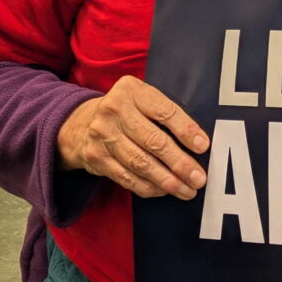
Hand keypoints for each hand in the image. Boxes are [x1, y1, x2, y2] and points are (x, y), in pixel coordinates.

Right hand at [57, 75, 209, 199]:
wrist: (79, 124)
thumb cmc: (125, 111)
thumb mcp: (142, 99)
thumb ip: (166, 112)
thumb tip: (198, 141)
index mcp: (132, 91)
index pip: (164, 112)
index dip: (186, 130)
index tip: (203, 146)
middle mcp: (114, 111)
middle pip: (154, 141)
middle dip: (180, 163)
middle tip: (199, 178)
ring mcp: (103, 136)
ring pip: (141, 164)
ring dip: (168, 181)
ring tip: (187, 190)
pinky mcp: (96, 159)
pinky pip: (127, 178)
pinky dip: (149, 187)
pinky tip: (165, 190)